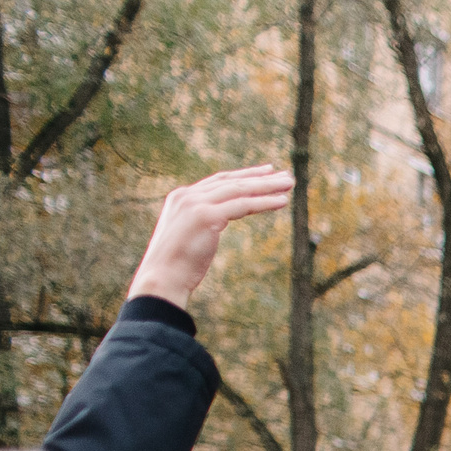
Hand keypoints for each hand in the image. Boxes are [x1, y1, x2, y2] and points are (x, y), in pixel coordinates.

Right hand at [125, 167, 294, 307]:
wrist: (161, 278)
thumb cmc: (175, 265)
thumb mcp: (188, 236)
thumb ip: (200, 223)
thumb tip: (214, 224)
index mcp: (181, 197)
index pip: (218, 181)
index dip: (243, 176)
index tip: (265, 173)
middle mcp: (187, 195)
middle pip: (231, 181)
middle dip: (260, 178)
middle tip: (285, 176)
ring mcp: (195, 203)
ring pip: (239, 190)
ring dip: (267, 186)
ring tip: (289, 184)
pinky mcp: (206, 216)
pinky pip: (243, 205)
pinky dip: (264, 202)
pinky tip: (282, 201)